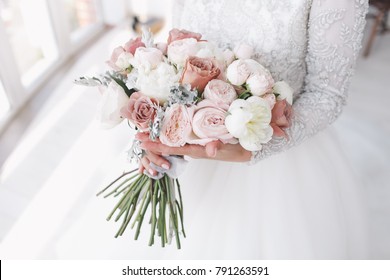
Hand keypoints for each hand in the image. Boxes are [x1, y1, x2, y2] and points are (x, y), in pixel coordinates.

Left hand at [136, 133, 250, 173]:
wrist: (241, 151)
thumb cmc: (232, 148)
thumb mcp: (226, 147)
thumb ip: (218, 147)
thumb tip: (211, 149)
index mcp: (194, 150)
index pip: (171, 148)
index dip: (156, 145)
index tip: (142, 141)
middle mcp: (190, 148)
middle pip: (167, 145)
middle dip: (152, 141)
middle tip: (136, 135)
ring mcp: (193, 145)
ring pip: (171, 142)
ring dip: (158, 137)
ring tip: (145, 132)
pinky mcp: (197, 141)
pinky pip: (179, 139)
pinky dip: (169, 134)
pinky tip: (164, 130)